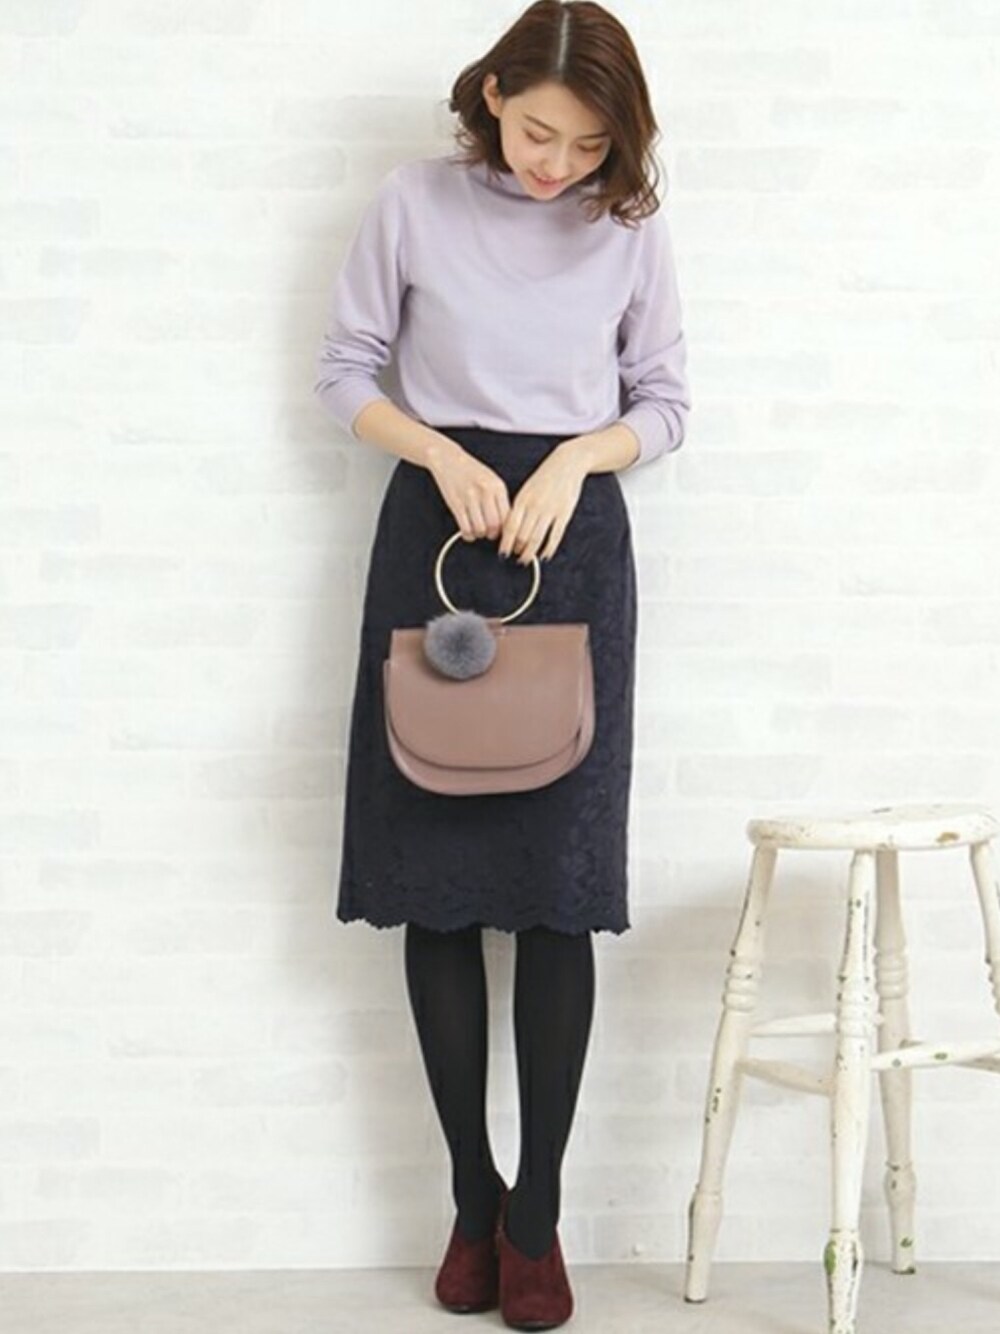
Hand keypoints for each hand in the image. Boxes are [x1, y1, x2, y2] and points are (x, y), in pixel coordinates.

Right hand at [425, 437, 510, 540]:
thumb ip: (500, 499)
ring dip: (480, 534)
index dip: (505, 528)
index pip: (507, 516)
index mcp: (498, 486)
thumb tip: (506, 522)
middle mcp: (485, 491)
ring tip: (478, 530)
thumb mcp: (492, 480)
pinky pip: (465, 527)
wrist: (448, 459)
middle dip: (492, 534)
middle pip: (495, 525)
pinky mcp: (456, 504)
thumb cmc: (471, 471)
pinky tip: (468, 531)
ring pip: (480, 529)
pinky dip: (468, 534)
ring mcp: (470, 497)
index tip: (501, 531)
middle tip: (489, 533)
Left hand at [499, 441, 590, 564]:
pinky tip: (545, 556)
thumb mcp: (526, 489)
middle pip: (522, 535)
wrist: (567, 464)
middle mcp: (535, 506)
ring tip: (527, 560)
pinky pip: (555, 536)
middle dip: (517, 550)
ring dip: (530, 553)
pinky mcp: (564, 514)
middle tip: (516, 557)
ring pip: (537, 538)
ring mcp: (550, 510)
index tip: (503, 552)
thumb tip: (509, 529)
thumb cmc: (544, 477)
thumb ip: (519, 508)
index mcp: (523, 499)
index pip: (510, 526)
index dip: (506, 542)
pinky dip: (549, 549)